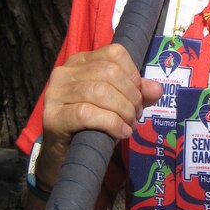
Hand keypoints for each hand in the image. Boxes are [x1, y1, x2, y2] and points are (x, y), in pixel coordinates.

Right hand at [37, 44, 162, 187]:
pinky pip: (86, 113)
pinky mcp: (52, 117)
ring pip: (99, 91)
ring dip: (123, 110)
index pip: (114, 53)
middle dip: (131, 96)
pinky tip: (121, 132)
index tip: (139, 95)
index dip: (133, 74)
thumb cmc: (93, 125)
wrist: (66, 156)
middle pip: (109, 72)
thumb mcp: (118, 104)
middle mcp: (65, 72)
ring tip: (129, 124)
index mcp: (81, 61)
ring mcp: (55, 93)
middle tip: (135, 114)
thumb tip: (156, 89)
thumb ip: (138, 93)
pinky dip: (111, 123)